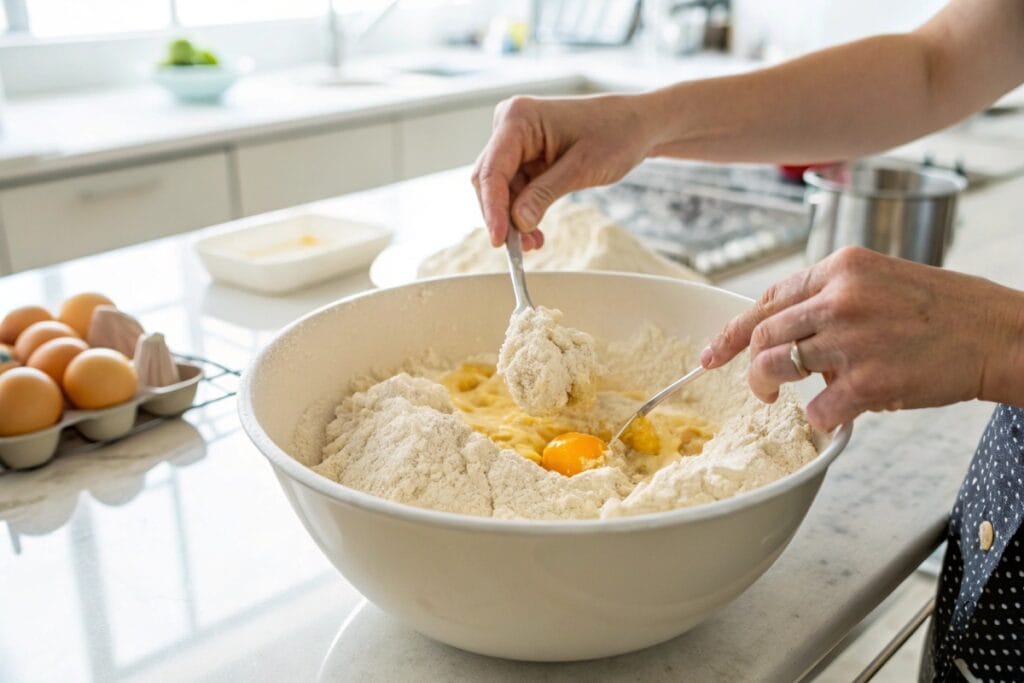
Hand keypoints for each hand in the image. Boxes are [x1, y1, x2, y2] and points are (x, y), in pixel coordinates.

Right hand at [471, 94, 654, 249]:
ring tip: (534, 243)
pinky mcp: (525, 155)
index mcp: (518, 119)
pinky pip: (516, 188)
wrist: (636, 124)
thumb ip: (544, 194)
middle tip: (519, 250)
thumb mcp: (582, 168)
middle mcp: (510, 126)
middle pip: (489, 181)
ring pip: (500, 189)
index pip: (492, 171)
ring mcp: (516, 141)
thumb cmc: (615, 133)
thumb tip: (517, 223)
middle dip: (502, 216)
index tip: (499, 240)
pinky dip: (523, 211)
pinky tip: (534, 232)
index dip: (492, 209)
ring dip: (514, 219)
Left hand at [702, 246, 1023, 430]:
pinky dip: (817, 418)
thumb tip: (786, 330)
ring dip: (772, 389)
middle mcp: (840, 298)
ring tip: (783, 398)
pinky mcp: (868, 381)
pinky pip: (816, 408)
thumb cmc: (945, 311)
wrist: (999, 334)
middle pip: (763, 334)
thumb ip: (830, 299)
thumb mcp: (881, 281)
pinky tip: (835, 414)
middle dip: (748, 365)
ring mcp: (852, 339)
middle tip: (756, 386)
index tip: (713, 353)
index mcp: (841, 268)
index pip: (768, 298)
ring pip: (776, 368)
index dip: (734, 330)